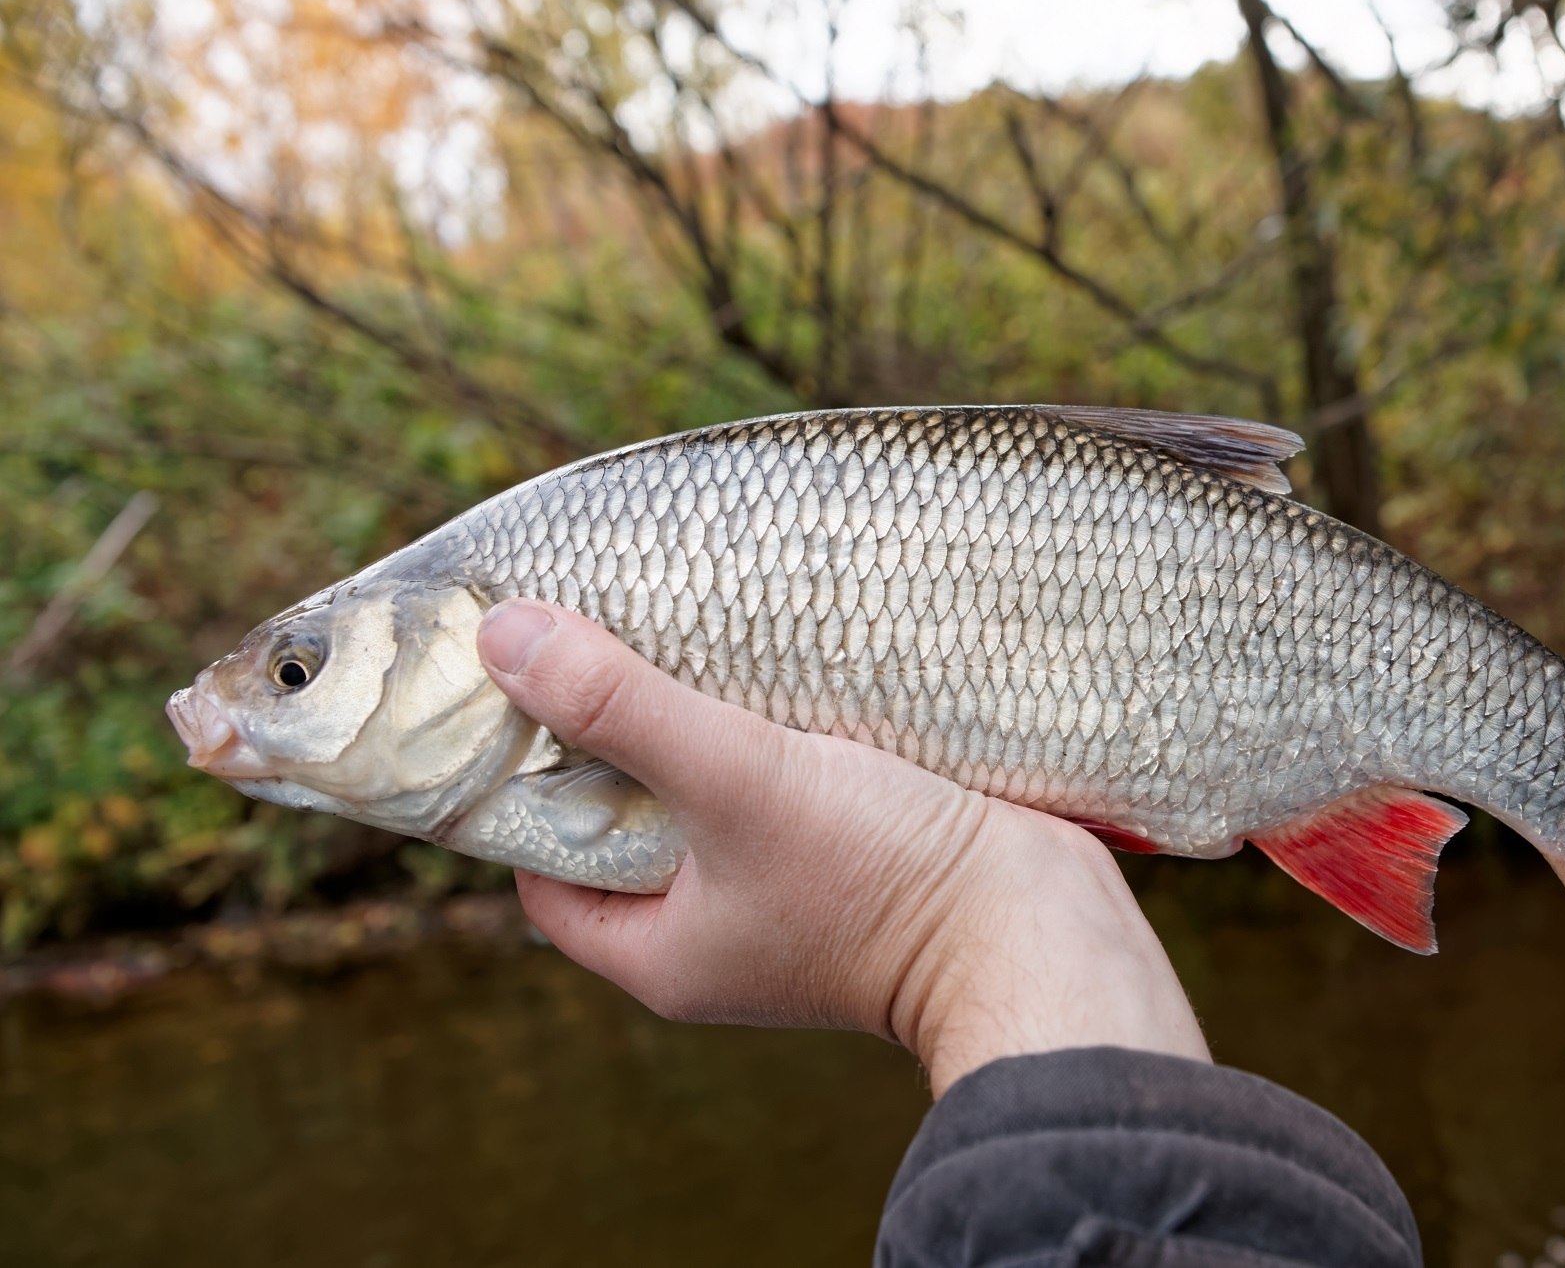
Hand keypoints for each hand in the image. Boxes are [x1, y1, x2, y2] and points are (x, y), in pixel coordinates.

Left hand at [477, 599, 1210, 1095]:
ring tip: (686, 635)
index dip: (523, 780)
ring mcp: (788, 899)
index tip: (527, 689)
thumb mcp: (736, 783)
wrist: (1041, 932)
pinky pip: (784, 789)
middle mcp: (716, 934)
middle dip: (617, 735)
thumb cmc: (883, 879)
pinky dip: (773, 733)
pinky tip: (775, 664)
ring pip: (712, 797)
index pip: (544, 863)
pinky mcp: (852, 860)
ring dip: (701, 725)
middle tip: (604, 635)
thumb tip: (503, 638)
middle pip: (629, 821)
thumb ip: (623, 710)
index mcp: (660, 950)